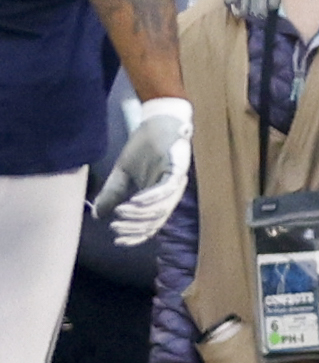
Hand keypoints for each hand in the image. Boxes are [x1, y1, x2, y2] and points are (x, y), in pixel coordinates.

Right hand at [91, 98, 192, 244]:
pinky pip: (166, 189)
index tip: (117, 242)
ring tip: (120, 214)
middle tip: (116, 228)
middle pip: (155, 221)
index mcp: (158, 197)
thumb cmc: (143, 147)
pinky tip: (134, 202)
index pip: (150, 225)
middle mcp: (170, 194)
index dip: (135, 236)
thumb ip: (112, 194)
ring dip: (139, 215)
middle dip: (134, 228)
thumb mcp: (122, 173)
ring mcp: (175, 182)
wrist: (157, 121)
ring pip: (161, 209)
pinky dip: (150, 198)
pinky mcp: (178, 168)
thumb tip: (97, 215)